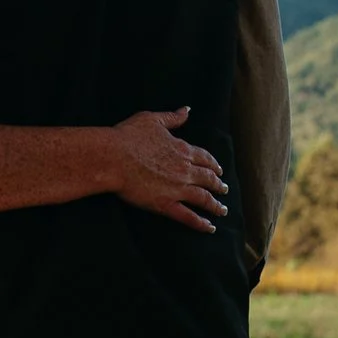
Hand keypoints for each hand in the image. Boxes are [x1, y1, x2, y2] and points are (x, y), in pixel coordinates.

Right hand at [107, 107, 227, 232]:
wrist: (113, 157)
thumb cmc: (128, 136)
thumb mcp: (152, 120)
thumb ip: (172, 118)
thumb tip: (186, 110)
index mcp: (182, 150)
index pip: (204, 159)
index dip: (213, 165)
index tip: (219, 170)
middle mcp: (185, 170)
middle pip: (208, 179)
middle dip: (218, 185)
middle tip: (224, 189)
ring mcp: (177, 189)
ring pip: (203, 199)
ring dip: (215, 205)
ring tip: (222, 210)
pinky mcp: (166, 204)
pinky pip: (188, 216)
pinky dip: (201, 223)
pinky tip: (209, 227)